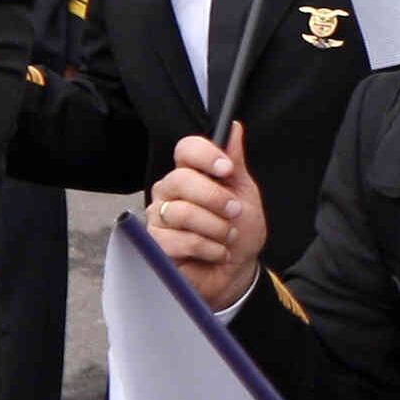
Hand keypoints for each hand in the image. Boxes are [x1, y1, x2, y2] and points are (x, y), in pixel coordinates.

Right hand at [143, 125, 267, 308]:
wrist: (237, 271)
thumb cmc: (239, 231)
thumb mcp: (244, 193)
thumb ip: (235, 161)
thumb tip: (233, 128)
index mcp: (190, 174)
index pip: (186, 149)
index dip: (205, 155)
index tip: (227, 169)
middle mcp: (169, 192)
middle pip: (181, 179)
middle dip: (216, 198)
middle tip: (234, 212)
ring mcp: (158, 219)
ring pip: (182, 213)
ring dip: (216, 228)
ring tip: (226, 237)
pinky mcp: (155, 246)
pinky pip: (179, 241)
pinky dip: (207, 248)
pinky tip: (214, 252)